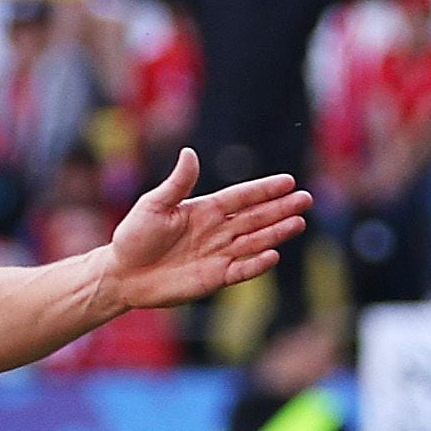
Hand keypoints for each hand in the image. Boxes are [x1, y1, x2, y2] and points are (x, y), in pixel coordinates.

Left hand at [100, 149, 304, 312]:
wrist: (123, 274)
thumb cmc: (134, 236)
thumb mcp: (153, 205)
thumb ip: (177, 183)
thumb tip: (190, 152)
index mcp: (205, 210)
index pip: (241, 197)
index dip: (264, 190)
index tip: (288, 181)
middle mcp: (217, 230)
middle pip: (255, 218)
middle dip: (280, 208)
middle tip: (306, 198)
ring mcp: (218, 254)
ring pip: (254, 241)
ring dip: (277, 232)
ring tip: (299, 222)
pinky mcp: (214, 278)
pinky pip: (241, 270)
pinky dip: (256, 264)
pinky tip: (274, 254)